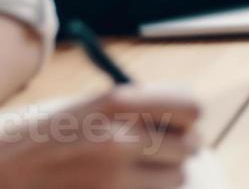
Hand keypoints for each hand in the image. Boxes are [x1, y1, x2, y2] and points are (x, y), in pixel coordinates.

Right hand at [0, 86, 200, 188]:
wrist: (6, 169)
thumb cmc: (56, 134)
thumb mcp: (96, 104)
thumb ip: (146, 107)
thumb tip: (193, 119)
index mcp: (117, 104)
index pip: (191, 109)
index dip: (189, 116)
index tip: (180, 121)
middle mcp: (118, 140)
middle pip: (191, 145)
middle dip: (180, 145)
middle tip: (161, 147)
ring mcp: (111, 179)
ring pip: (178, 177)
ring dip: (166, 174)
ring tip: (138, 169)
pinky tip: (127, 184)